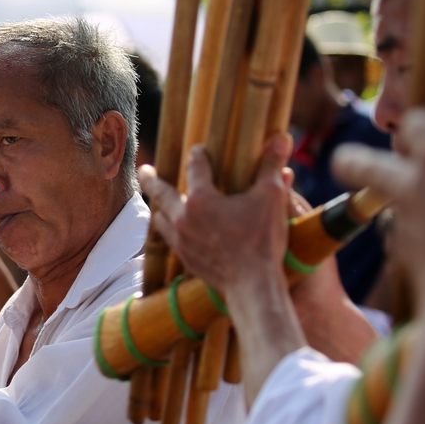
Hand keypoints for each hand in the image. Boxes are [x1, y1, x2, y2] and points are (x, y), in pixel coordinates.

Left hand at [138, 133, 292, 293]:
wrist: (253, 286)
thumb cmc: (262, 240)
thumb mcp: (271, 198)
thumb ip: (272, 166)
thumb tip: (281, 137)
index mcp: (201, 198)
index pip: (195, 166)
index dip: (198, 155)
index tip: (199, 150)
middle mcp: (183, 217)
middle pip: (161, 192)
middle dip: (151, 179)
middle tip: (143, 170)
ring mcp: (182, 240)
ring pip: (161, 217)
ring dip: (161, 207)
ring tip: (159, 202)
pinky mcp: (186, 258)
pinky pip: (169, 239)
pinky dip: (169, 229)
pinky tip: (173, 230)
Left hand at [334, 46, 424, 309]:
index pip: (417, 122)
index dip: (424, 120)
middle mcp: (410, 184)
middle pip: (364, 163)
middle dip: (356, 158)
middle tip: (350, 158)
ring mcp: (403, 223)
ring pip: (383, 203)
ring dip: (393, 199)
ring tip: (415, 204)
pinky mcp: (406, 258)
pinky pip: (401, 241)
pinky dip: (412, 237)